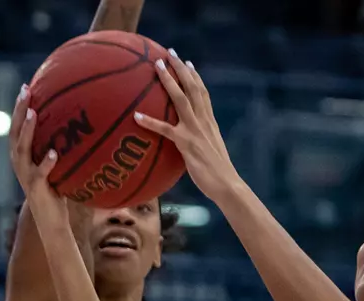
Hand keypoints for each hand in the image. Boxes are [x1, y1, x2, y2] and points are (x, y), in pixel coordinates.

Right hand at [8, 86, 67, 229]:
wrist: (52, 223)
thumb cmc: (57, 193)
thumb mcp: (59, 167)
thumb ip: (63, 150)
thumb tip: (83, 129)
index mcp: (23, 157)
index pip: (18, 127)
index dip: (19, 108)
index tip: (26, 87)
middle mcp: (20, 164)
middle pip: (15, 132)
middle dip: (19, 111)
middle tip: (25, 91)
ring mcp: (26, 176)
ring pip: (22, 149)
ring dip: (27, 130)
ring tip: (33, 113)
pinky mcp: (36, 189)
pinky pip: (40, 173)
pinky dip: (46, 163)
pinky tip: (54, 153)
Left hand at [135, 53, 243, 202]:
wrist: (227, 185)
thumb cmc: (218, 175)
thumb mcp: (211, 152)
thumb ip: (201, 142)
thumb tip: (191, 143)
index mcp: (210, 122)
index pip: (203, 93)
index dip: (195, 77)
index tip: (188, 62)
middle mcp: (203, 121)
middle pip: (192, 88)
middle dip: (181, 68)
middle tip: (169, 52)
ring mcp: (195, 130)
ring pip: (180, 99)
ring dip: (168, 80)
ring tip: (157, 65)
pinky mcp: (186, 144)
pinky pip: (165, 130)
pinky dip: (151, 122)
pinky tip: (136, 116)